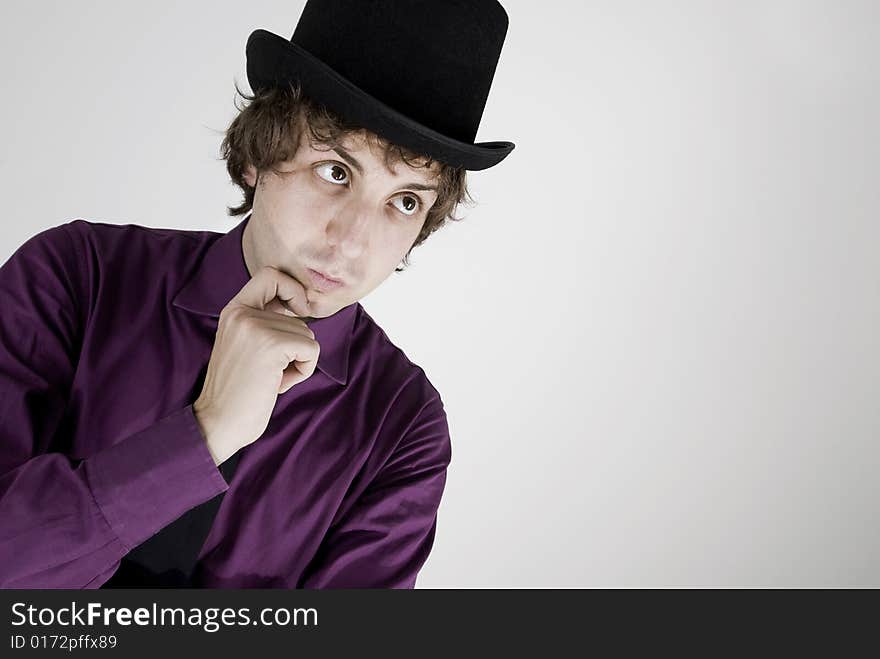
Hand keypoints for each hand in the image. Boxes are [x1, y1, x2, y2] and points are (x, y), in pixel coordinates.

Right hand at [193, 265, 319, 465]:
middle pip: (299, 317)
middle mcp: (242, 313)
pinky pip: (311, 350)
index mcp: (234, 310)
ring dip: (297, 362)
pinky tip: (278, 384)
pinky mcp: (271, 345)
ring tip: (269, 378)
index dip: (292, 289)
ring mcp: (256, 327)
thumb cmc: (237, 391)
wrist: (217, 422)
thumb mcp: (245, 345)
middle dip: (294, 348)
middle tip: (269, 369)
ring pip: (307, 334)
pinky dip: (303, 370)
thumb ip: (265, 322)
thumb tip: (303, 305)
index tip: (299, 311)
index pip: (270, 274)